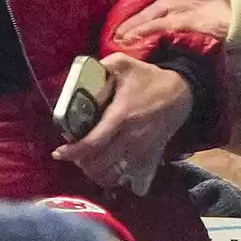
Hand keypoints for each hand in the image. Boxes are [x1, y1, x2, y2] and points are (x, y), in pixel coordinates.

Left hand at [52, 54, 192, 189]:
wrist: (182, 93)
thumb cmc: (150, 79)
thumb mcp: (124, 64)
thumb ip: (101, 66)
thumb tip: (78, 74)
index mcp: (121, 116)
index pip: (93, 143)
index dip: (73, 152)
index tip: (58, 153)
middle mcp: (130, 138)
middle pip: (99, 163)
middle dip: (81, 162)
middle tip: (72, 154)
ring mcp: (141, 150)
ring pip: (112, 173)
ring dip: (95, 171)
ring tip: (86, 161)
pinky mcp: (149, 156)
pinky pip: (127, 175)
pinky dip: (112, 176)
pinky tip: (105, 168)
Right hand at [114, 0, 230, 43]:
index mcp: (168, 1)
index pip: (144, 13)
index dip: (130, 21)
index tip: (115, 29)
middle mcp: (171, 15)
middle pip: (145, 25)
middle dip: (129, 34)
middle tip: (111, 42)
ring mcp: (180, 24)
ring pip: (153, 31)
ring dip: (138, 38)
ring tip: (120, 45)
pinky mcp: (192, 30)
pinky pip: (168, 34)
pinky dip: (155, 38)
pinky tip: (143, 43)